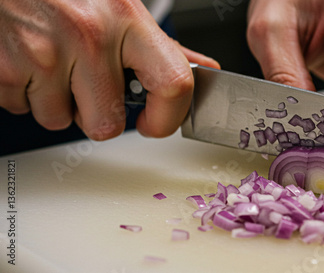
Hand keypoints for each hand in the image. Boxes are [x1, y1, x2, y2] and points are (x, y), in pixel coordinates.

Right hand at [0, 0, 218, 139]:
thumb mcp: (121, 8)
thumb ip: (162, 46)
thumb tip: (203, 69)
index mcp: (128, 20)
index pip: (173, 85)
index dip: (166, 119)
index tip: (154, 124)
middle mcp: (89, 36)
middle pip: (107, 124)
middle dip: (96, 114)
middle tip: (86, 83)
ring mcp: (45, 53)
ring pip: (60, 121)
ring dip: (56, 102)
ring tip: (51, 62)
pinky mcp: (6, 68)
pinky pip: (22, 109)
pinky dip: (24, 94)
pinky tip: (28, 61)